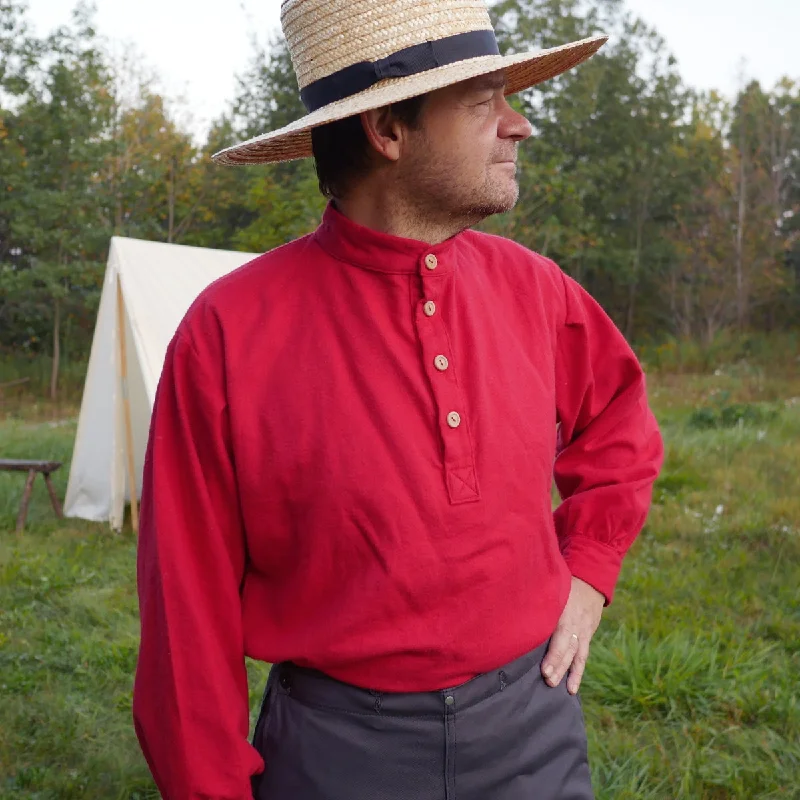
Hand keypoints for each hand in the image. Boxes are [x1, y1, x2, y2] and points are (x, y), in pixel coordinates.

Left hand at [541, 576, 603, 694]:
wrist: (592, 584)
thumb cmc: (565, 585)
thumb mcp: (554, 587)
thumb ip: (540, 599)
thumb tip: (516, 609)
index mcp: (565, 610)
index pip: (560, 635)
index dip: (553, 653)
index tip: (544, 668)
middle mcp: (576, 623)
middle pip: (567, 647)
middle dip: (557, 664)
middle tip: (547, 679)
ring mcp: (584, 631)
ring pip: (576, 654)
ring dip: (567, 671)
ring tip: (556, 685)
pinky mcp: (587, 637)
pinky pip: (583, 657)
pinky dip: (578, 673)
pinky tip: (572, 688)